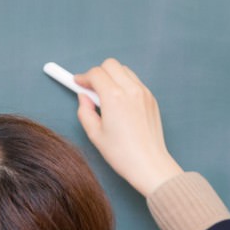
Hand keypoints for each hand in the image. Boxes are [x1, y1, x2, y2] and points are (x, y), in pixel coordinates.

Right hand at [74, 59, 184, 197]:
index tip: (78, 83)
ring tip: (106, 97)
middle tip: (91, 89)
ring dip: (112, 77)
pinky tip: (120, 103)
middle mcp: (131, 90)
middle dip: (98, 73)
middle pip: (110, 65)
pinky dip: (124, 85)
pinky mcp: (151, 99)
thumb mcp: (95, 134)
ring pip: (124, 71)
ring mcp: (143, 93)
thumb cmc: (122, 154)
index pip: (96, 74)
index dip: (83, 77)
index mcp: (114, 97)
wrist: (149, 164)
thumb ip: (85, 111)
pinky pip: (135, 82)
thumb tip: (84, 98)